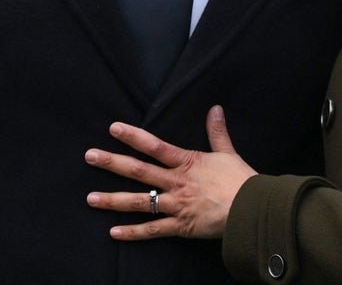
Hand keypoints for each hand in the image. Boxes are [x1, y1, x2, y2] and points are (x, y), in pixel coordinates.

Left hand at [85, 106, 255, 239]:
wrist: (252, 209)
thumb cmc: (241, 180)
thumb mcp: (228, 153)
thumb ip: (217, 131)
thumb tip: (215, 109)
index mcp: (187, 162)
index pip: (155, 146)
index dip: (133, 136)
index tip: (113, 129)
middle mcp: (177, 183)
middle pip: (139, 171)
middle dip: (112, 163)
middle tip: (90, 157)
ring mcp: (175, 205)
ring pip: (139, 202)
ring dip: (113, 200)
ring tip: (91, 198)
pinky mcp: (179, 226)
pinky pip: (152, 230)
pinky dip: (132, 232)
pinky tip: (113, 232)